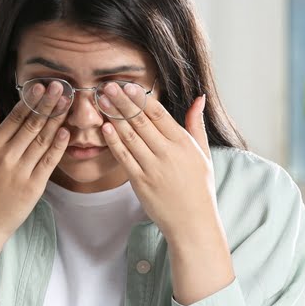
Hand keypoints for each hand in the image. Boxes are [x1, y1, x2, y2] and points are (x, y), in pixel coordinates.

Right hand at [0, 85, 70, 249]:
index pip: (15, 118)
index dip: (30, 100)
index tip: (42, 85)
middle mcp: (6, 157)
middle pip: (32, 125)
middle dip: (48, 103)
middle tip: (61, 86)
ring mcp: (21, 172)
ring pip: (43, 140)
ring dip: (57, 119)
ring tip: (68, 102)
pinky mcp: (34, 187)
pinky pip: (49, 161)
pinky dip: (58, 145)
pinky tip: (66, 130)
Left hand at [98, 85, 217, 241]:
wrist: (192, 221)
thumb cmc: (199, 186)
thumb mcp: (203, 152)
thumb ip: (196, 124)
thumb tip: (199, 98)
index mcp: (183, 143)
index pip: (159, 114)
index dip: (141, 98)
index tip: (127, 84)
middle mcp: (167, 153)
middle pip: (141, 121)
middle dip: (122, 102)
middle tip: (108, 86)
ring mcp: (152, 168)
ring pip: (129, 136)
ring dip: (113, 116)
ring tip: (101, 101)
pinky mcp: (140, 182)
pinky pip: (124, 157)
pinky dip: (113, 141)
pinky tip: (104, 127)